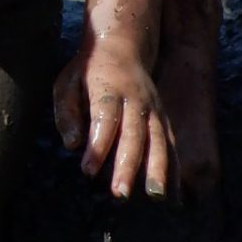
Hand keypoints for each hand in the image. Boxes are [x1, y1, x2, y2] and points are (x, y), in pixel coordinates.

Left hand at [53, 35, 175, 200]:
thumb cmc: (88, 70)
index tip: (88, 171)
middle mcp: (135, 98)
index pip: (104, 118)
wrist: (122, 46)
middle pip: (134, 133)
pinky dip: (173, 166)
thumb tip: (73, 144)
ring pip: (159, 140)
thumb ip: (67, 113)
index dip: (97, 145)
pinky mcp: (163, 116)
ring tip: (154, 196)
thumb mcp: (67, 82)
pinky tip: (172, 190)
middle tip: (120, 193)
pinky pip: (170, 143)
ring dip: (157, 169)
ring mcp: (153, 107)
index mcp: (108, 87)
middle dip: (128, 165)